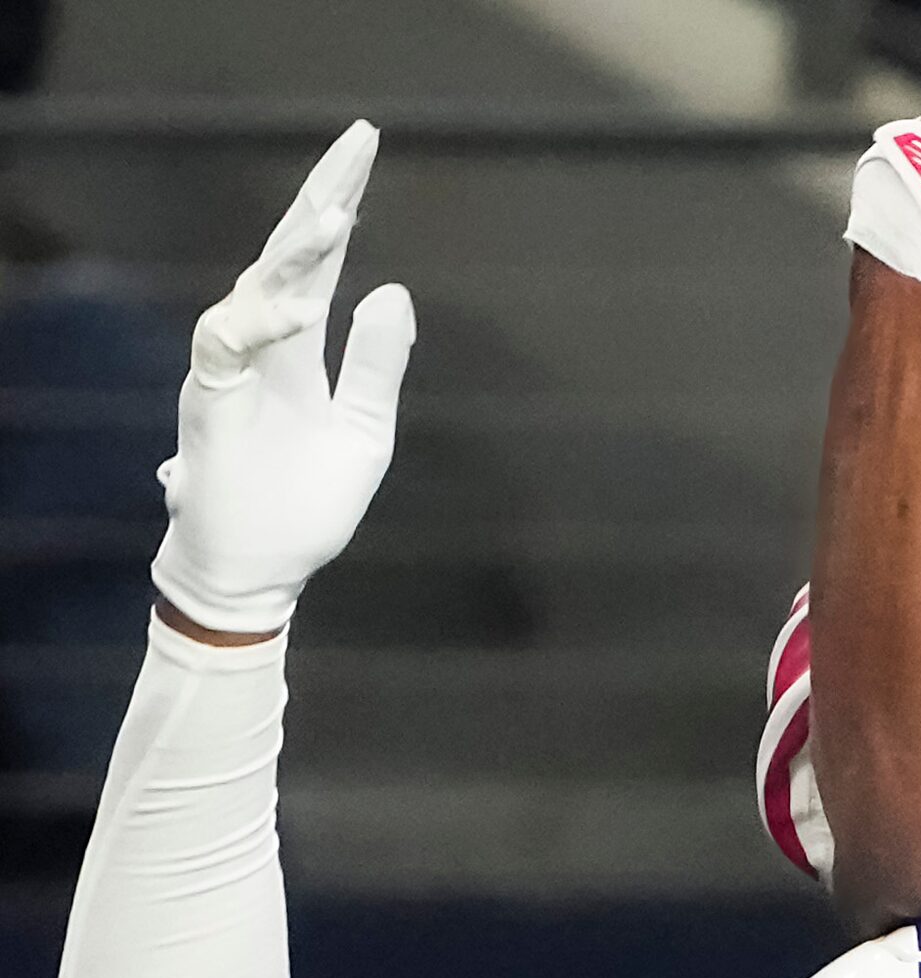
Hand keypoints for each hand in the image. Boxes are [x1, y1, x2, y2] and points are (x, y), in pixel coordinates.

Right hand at [151, 120, 415, 637]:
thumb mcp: (365, 432)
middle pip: (289, 254)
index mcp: (300, 350)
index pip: (320, 262)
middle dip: (321, 197)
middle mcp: (262, 346)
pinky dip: (262, 322)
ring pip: (256, 287)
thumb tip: (393, 291)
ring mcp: (232, 368)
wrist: (262, 571)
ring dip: (296, 252)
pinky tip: (302, 306)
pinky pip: (226, 345)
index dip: (340, 206)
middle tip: (356, 145)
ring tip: (339, 214)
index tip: (365, 151)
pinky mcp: (209, 398)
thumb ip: (376, 364)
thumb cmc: (307, 506)